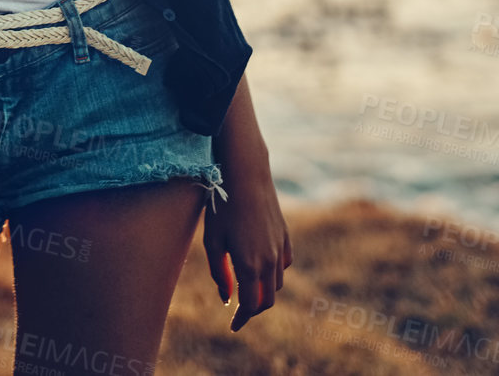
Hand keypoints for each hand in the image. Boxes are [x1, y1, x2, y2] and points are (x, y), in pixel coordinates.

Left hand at [202, 164, 292, 332]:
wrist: (246, 174)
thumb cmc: (223, 205)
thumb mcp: (213, 239)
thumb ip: (220, 272)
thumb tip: (228, 297)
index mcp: (249, 265)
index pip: (250, 306)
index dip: (242, 318)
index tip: (233, 324)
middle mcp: (269, 260)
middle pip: (267, 299)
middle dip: (254, 309)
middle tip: (240, 309)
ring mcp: (280, 247)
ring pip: (277, 283)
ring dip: (265, 291)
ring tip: (249, 288)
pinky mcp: (285, 235)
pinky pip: (285, 263)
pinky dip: (276, 272)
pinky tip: (263, 266)